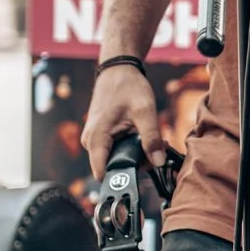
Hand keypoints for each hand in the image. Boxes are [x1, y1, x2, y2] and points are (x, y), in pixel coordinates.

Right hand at [84, 63, 164, 179]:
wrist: (118, 71)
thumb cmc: (128, 87)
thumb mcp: (145, 112)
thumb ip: (152, 138)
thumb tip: (159, 163)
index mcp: (96, 137)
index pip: (102, 172)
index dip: (121, 179)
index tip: (140, 179)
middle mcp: (90, 141)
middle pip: (112, 167)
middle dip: (134, 164)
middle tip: (154, 152)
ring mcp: (94, 139)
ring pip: (116, 159)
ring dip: (134, 155)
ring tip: (150, 142)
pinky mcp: (100, 137)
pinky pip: (115, 150)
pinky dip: (130, 148)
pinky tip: (141, 137)